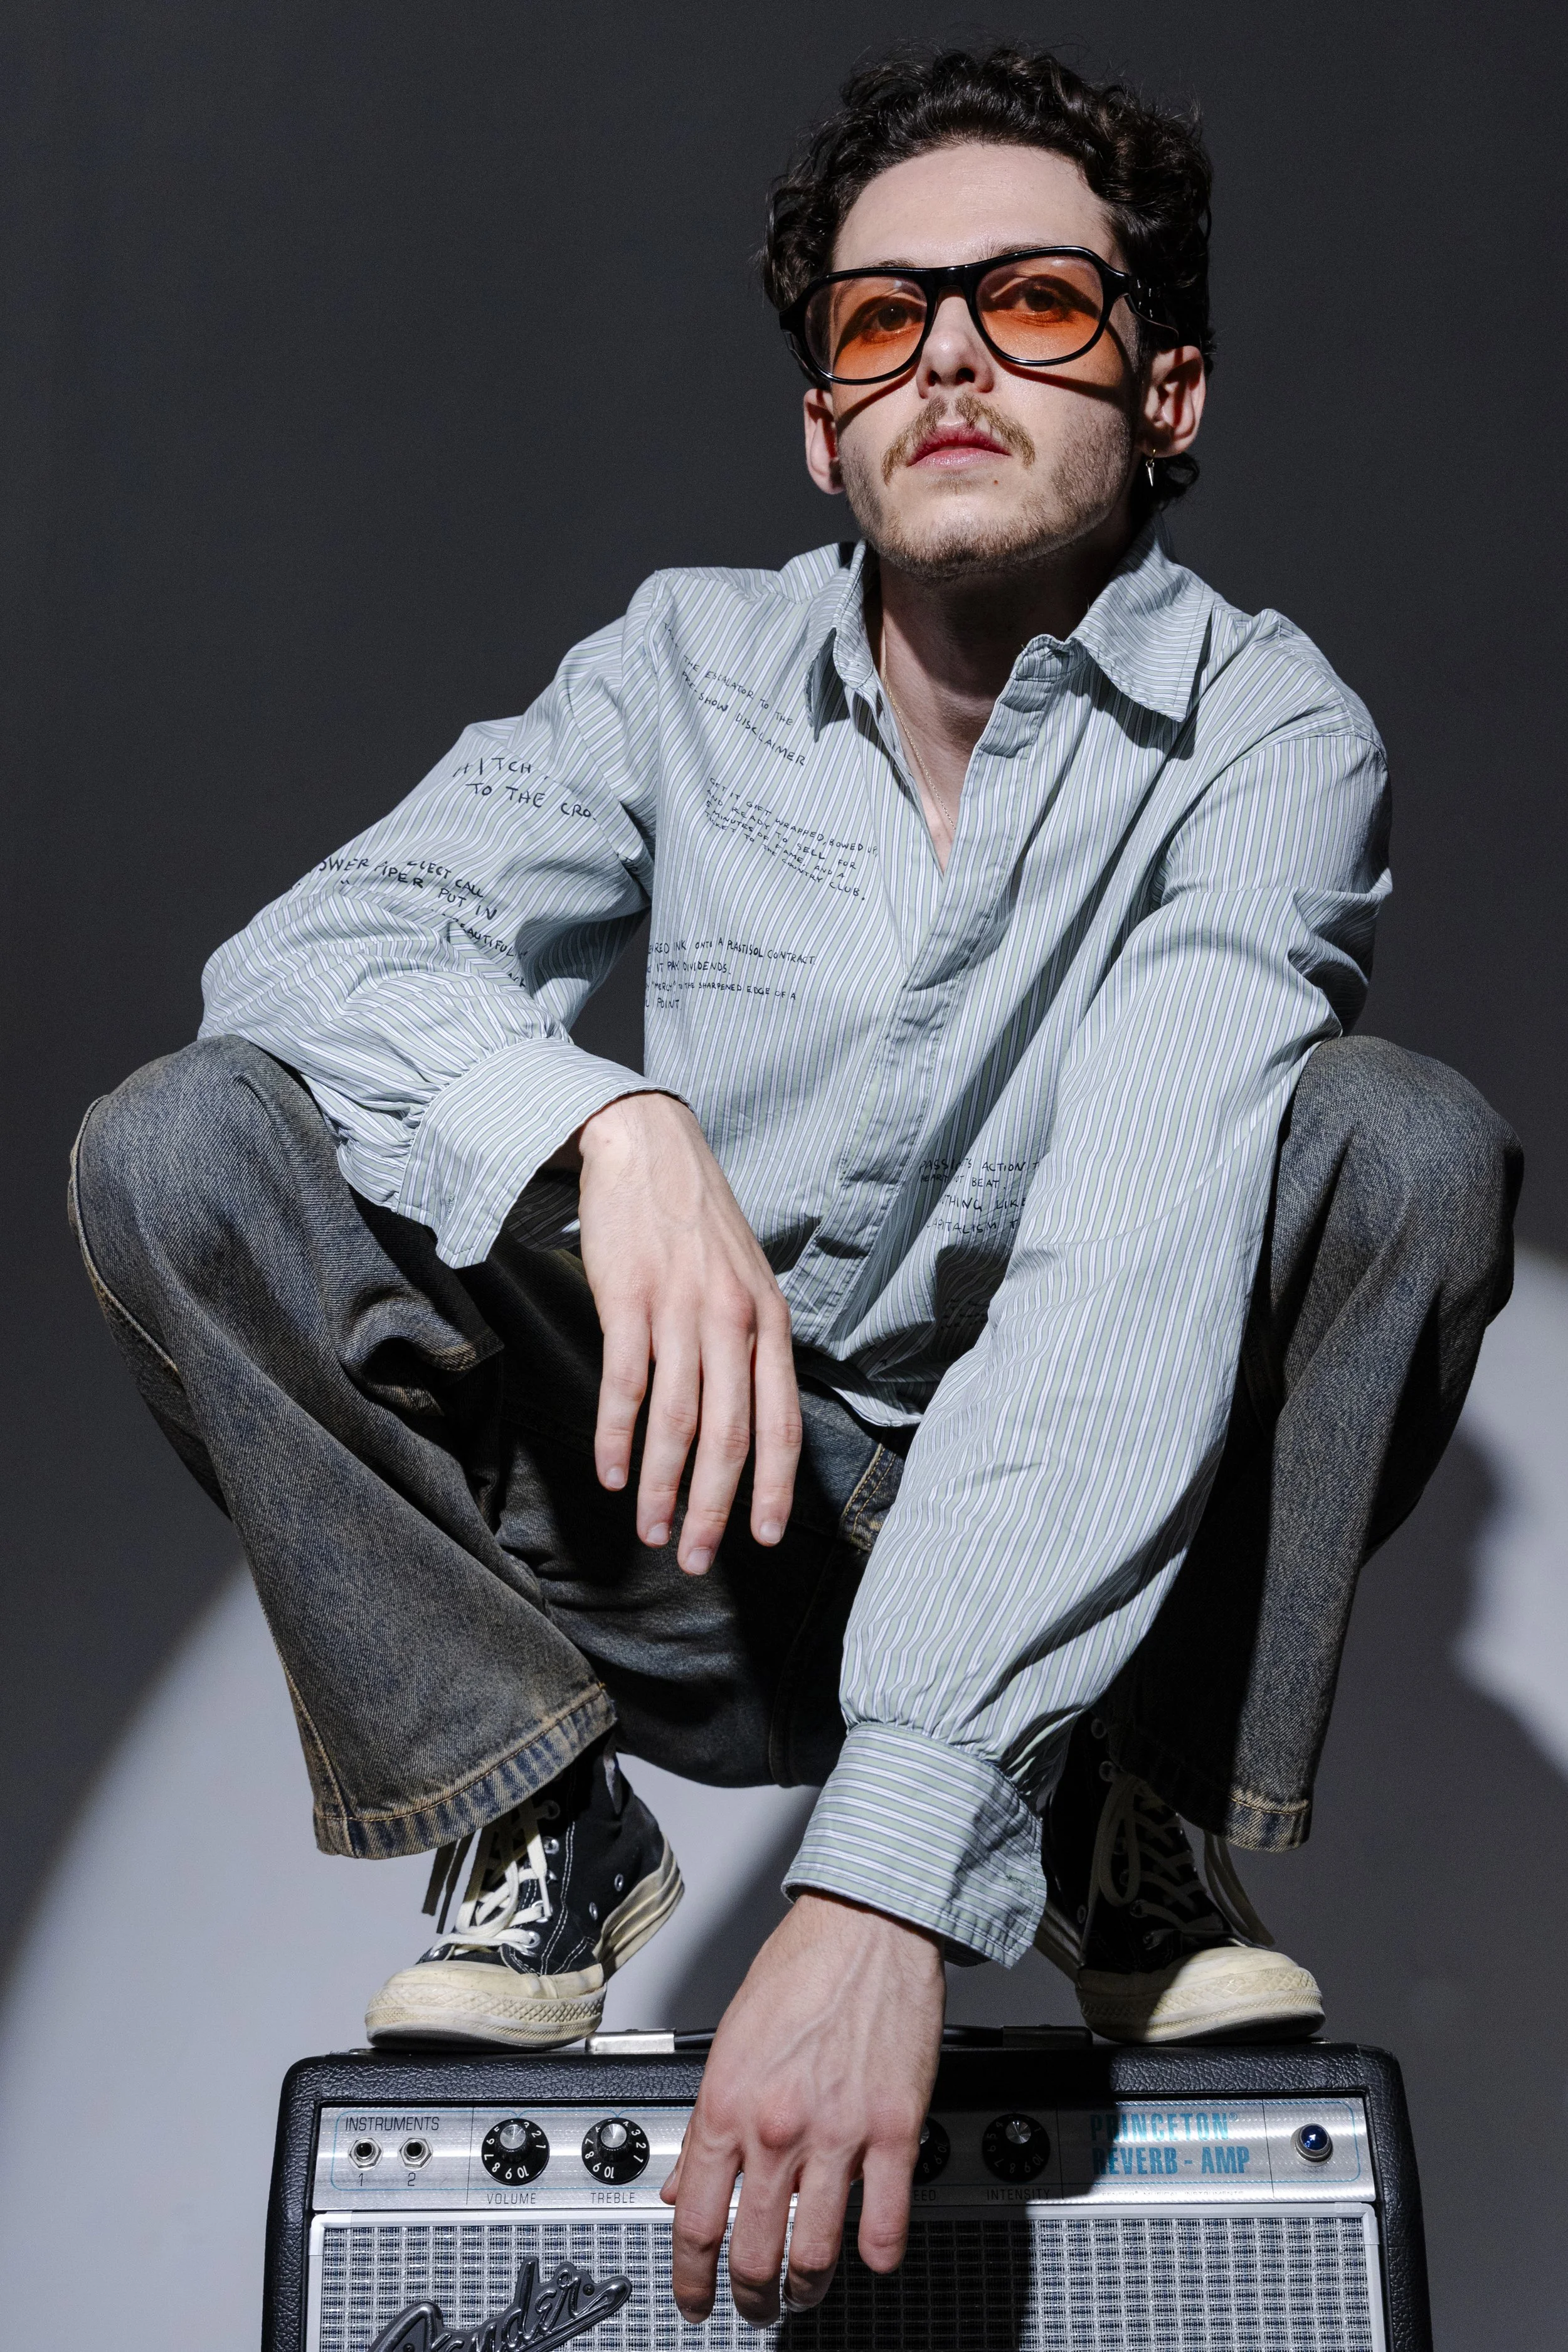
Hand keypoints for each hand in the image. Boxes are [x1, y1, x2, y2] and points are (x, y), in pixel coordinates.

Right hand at [573, 1092, 800, 1573]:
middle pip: (731, 1435)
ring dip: (663, 1487)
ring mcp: (680, 1310)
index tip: (762, 1539)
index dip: (772, 1486)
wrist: (648, 1146)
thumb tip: (753, 1416)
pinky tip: (611, 1475)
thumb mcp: (745, 1279)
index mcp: (769, 1321)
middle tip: (698, 1560)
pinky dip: (617, 1437)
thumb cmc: (696, 1222)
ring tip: (652, 1531)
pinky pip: (626, 1385)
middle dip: (716, 1508)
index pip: (782, 1421)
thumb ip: (751, 1343)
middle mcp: (733, 1320)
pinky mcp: (628, 1300)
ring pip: (679, 1421)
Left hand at [660, 1893, 945, 2324]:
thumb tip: (684, 2184)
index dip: (691, 2278)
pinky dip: (878, 2255)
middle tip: (753, 2305)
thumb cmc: (801, 1968)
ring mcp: (840, 2133)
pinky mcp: (895, 2129)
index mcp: (727, 2102)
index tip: (696, 2298)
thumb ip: (708, 2121)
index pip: (695, 2220)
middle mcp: (778, 2125)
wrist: (868, 1924)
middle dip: (750, 2296)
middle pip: (753, 2252)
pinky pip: (887, 2223)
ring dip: (806, 2287)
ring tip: (804, 2289)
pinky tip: (872, 2255)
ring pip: (815, 2253)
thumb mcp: (730, 2042)